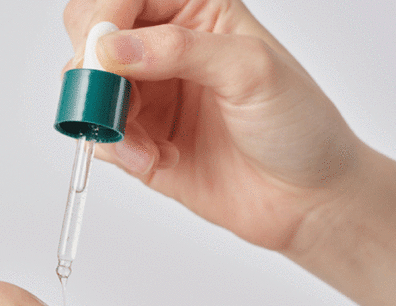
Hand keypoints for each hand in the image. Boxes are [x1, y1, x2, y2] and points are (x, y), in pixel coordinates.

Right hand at [62, 0, 364, 251]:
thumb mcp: (251, 71)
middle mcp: (164, 49)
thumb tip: (113, 47)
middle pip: (92, 34)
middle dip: (90, 65)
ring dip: (105, 115)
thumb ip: (181, 50)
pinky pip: (101, 136)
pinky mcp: (139, 140)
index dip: (105, 17)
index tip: (104, 52)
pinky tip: (154, 159)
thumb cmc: (298, 124)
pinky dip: (116, 149)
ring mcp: (149, 95)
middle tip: (107, 94)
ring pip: (89, 89)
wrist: (306, 197)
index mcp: (195, 12)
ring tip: (141, 141)